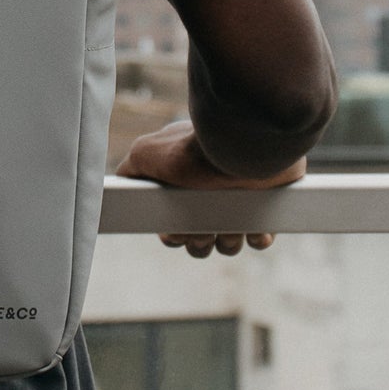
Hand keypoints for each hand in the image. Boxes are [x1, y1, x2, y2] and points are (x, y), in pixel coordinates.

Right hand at [117, 120, 305, 259]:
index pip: (174, 221)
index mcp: (186, 182)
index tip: (175, 232)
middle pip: (200, 238)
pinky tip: (252, 226)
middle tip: (202, 231)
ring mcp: (241, 200)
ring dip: (226, 242)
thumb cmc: (192, 149)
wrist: (243, 147)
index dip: (173, 233)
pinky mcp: (267, 207)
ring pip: (228, 242)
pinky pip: (260, 237)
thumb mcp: (145, 153)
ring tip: (229, 226)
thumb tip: (121, 186)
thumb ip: (130, 170)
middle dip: (198, 242)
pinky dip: (256, 237)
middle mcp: (212, 191)